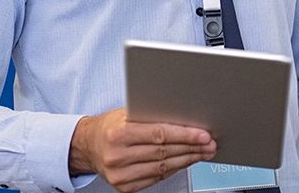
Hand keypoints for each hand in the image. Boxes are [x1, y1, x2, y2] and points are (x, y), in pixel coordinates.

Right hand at [69, 107, 216, 191]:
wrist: (88, 145)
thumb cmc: (110, 126)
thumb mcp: (126, 113)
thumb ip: (151, 115)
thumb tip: (184, 116)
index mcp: (118, 134)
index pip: (159, 134)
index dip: (185, 135)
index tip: (203, 134)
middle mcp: (118, 156)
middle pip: (164, 152)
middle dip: (191, 148)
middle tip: (209, 143)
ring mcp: (120, 175)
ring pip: (163, 167)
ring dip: (187, 160)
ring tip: (203, 152)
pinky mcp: (124, 187)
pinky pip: (156, 178)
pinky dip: (174, 169)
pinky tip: (185, 161)